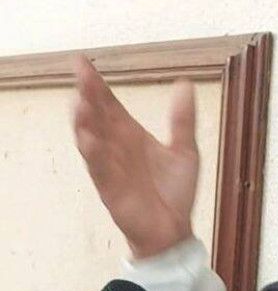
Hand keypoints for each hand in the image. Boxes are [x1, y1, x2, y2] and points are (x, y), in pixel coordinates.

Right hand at [71, 55, 199, 258]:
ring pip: (94, 141)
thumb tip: (185, 84)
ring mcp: (112, 168)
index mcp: (132, 136)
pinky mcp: (113, 190)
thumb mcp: (184, 149)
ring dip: (85, 122)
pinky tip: (88, 139)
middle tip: (80, 72)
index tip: (82, 62)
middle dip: (89, 95)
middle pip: (98, 117)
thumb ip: (182, 119)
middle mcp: (117, 148)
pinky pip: (101, 170)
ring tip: (79, 101)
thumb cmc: (174, 190)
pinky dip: (95, 155)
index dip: (97, 85)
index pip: (110, 105)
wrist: (174, 228)